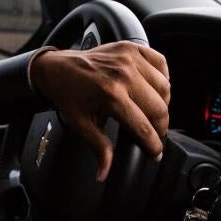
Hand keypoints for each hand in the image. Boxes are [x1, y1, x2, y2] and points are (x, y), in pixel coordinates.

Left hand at [30, 41, 170, 181]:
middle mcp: (124, 75)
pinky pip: (160, 62)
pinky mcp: (131, 47)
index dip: (153, 145)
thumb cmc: (68, 95)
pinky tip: (154, 86)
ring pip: (164, 86)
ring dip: (163, 102)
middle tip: (155, 133)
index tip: (156, 153)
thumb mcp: (81, 125)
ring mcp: (129, 59)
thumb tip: (105, 172)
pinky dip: (162, 76)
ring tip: (153, 111)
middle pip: (160, 108)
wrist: (56, 68)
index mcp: (111, 96)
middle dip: (161, 126)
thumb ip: (99, 149)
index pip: (144, 127)